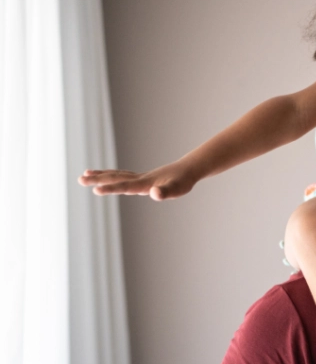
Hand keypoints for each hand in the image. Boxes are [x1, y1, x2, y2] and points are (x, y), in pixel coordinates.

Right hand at [78, 160, 196, 200]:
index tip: (95, 189)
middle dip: (97, 179)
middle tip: (79, 179)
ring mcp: (140, 178)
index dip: (110, 188)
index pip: (124, 186)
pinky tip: (106, 178)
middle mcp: (139, 179)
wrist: (187, 170)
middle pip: (115, 178)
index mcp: (145, 183)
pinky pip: (122, 177)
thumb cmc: (183, 181)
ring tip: (84, 175)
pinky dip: (111, 176)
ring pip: (116, 176)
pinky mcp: (142, 179)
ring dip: (100, 176)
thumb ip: (165, 192)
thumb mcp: (177, 189)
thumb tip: (154, 193)